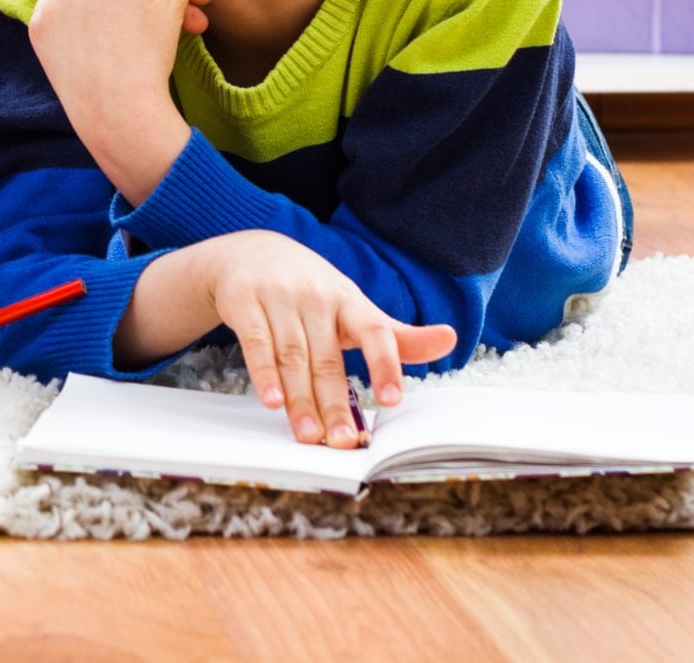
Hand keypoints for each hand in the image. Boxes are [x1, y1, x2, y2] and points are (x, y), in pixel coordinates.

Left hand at [29, 0, 233, 202]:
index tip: (194, 3)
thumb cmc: (150, 59)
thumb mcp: (173, 6)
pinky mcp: (37, 25)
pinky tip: (100, 40)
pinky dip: (80, 21)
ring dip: (112, 5)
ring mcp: (50, 1)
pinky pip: (63, 12)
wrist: (117, 113)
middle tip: (171, 22)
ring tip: (133, 34)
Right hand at [188, 231, 455, 446]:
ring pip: (293, 357)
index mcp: (349, 301)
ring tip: (309, 435)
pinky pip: (256, 343)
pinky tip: (272, 401)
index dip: (385, 365)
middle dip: (336, 403)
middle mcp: (316, 297)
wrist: (252, 252)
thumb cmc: (312, 290)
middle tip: (342, 441)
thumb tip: (450, 340)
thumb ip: (397, 335)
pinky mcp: (244, 301)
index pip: (375, 331)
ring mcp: (279, 297)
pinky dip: (264, 373)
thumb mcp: (354, 308)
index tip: (392, 400)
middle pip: (328, 358)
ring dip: (300, 399)